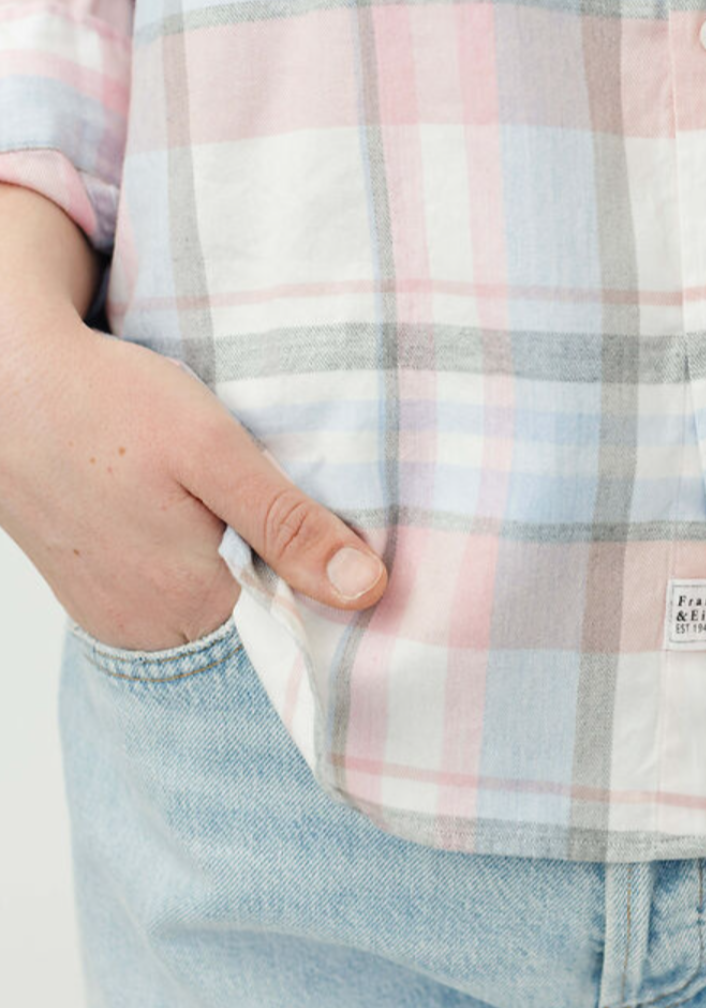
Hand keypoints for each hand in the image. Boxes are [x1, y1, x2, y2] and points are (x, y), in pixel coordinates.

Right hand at [0, 311, 388, 650]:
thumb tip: (367, 590)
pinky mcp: (94, 596)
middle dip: (281, 574)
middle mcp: (152, 627)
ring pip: (211, 608)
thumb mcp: (214, 450)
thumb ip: (289, 526)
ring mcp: (116, 616)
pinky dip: (191, 563)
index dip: (327, 585)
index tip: (345, 543)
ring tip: (231, 504)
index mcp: (192, 601)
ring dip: (235, 566)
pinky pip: (166, 597)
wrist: (6, 380)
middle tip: (281, 503)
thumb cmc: (106, 404)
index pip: (296, 627)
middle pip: (253, 621)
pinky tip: (191, 516)